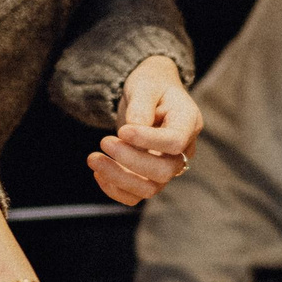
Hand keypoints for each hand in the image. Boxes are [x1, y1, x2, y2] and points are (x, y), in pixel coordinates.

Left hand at [90, 55, 201, 205]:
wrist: (150, 94)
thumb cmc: (150, 86)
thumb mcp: (145, 86)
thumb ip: (140, 107)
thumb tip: (129, 133)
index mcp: (188, 123)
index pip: (174, 142)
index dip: (148, 141)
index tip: (122, 131)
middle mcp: (183, 150)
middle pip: (164, 170)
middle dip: (130, 160)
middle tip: (104, 141)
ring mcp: (167, 166)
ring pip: (150, 188)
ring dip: (118, 178)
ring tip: (93, 159)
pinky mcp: (150, 176)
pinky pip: (136, 195)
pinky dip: (115, 189)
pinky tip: (98, 172)